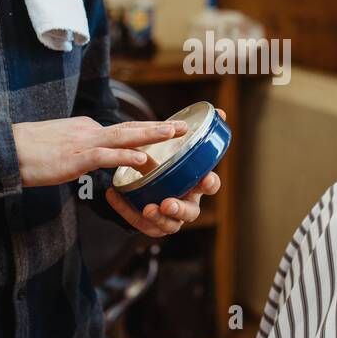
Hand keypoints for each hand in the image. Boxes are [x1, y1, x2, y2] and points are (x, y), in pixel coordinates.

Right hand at [11, 116, 187, 187]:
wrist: (5, 150)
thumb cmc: (28, 152)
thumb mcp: (61, 146)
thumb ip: (81, 149)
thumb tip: (94, 155)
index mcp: (86, 129)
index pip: (122, 130)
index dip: (147, 131)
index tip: (168, 132)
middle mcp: (89, 131)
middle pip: (131, 127)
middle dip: (159, 128)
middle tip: (183, 127)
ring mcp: (83, 143)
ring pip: (124, 137)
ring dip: (151, 135)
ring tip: (173, 135)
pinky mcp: (75, 158)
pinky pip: (105, 156)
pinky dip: (126, 156)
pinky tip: (142, 158)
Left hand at [105, 107, 225, 236]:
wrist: (146, 180)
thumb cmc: (170, 164)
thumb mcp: (179, 147)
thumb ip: (198, 131)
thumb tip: (221, 111)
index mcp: (196, 184)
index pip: (210, 185)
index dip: (210, 183)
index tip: (205, 177)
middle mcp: (186, 202)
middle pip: (190, 212)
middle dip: (179, 209)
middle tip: (166, 202)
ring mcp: (170, 216)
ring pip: (170, 225)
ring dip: (159, 218)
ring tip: (147, 208)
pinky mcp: (150, 223)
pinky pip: (142, 224)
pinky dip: (128, 211)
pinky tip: (115, 195)